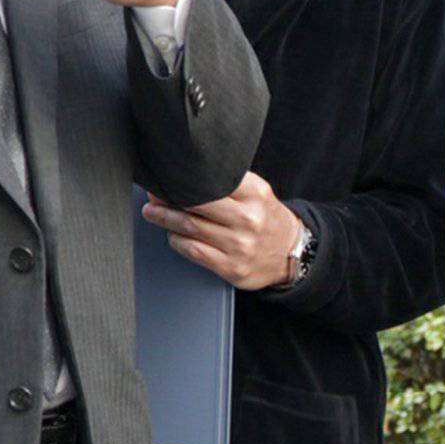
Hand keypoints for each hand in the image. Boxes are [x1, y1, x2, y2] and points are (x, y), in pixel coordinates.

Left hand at [141, 172, 303, 290]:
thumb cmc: (266, 218)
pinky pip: (194, 252)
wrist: (292, 253)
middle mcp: (248, 220)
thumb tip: (188, 176)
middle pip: (196, 205)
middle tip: (152, 195)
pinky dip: (177, 241)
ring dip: (165, 220)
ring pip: (190, 228)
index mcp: (255, 194)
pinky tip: (172, 234)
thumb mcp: (257, 192)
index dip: (185, 178)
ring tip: (152, 212)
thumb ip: (228, 182)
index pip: (213, 181)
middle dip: (167, 199)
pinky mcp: (232, 268)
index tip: (168, 175)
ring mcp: (239, 246)